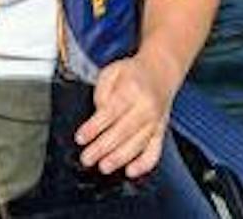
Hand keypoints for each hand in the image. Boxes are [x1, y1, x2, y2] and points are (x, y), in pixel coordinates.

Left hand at [77, 54, 173, 177]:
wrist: (161, 71)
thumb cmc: (133, 73)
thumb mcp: (111, 71)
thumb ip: (101, 91)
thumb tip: (97, 113)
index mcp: (132, 89)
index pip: (110, 112)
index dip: (94, 127)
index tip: (81, 138)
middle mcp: (146, 107)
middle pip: (123, 131)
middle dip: (102, 148)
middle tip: (87, 158)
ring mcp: (156, 121)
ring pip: (138, 144)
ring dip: (119, 159)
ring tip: (103, 166)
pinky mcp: (161, 132)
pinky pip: (155, 152)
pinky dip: (144, 164)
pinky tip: (130, 171)